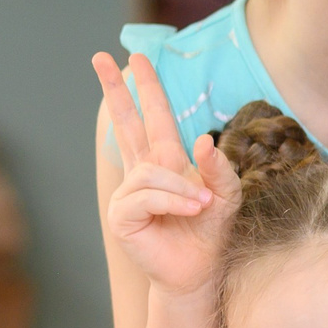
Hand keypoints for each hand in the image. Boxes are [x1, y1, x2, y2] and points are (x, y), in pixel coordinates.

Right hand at [94, 52, 238, 296]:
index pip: (153, 118)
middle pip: (127, 123)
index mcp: (166, 161)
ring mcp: (129, 193)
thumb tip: (201, 139)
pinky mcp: (122, 215)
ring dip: (182, 189)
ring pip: (151, 173)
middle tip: (100, 56)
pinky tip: (190, 210)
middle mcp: (144, 172)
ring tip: (202, 206)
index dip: (145, 88)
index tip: (135, 58)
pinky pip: (146, 196)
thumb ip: (219, 167)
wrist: (199, 270)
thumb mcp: (227, 194)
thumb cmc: (211, 231)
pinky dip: (173, 201)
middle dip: (115, 90)